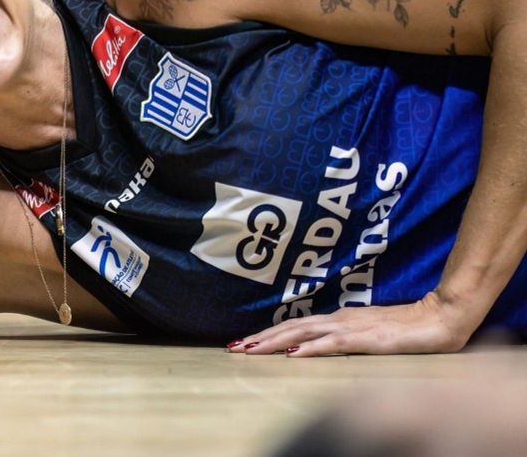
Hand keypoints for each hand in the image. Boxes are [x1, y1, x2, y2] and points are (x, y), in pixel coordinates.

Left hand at [227, 292, 472, 356]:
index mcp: (337, 318)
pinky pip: (331, 344)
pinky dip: (309, 348)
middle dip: (259, 338)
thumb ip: (344, 338)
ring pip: (302, 333)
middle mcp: (338, 319)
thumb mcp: (368, 334)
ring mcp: (350, 327)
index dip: (267, 334)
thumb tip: (319, 345)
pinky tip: (292, 354)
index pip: (295, 325)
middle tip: (233, 347)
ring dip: (273, 341)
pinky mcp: (365, 338)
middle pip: (290, 327)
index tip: (244, 342)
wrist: (438, 317)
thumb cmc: (406, 327)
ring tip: (249, 349)